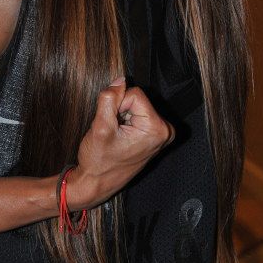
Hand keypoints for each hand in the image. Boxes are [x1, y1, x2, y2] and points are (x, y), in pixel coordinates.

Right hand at [66, 77, 174, 209]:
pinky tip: (122, 137)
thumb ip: (109, 99)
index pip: (135, 93)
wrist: (97, 183)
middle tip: (114, 132)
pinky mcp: (155, 135)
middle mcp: (165, 130)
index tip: (112, 124)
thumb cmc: (98, 161)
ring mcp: (161, 133)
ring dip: (122, 116)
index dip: (117, 104)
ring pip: (136, 105)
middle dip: (121, 110)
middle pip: (137, 98)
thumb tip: (120, 79)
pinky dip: (126, 121)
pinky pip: (138, 113)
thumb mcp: (100, 127)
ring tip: (117, 136)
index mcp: (156, 129)